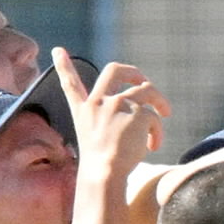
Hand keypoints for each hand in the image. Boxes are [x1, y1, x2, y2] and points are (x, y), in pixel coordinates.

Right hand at [57, 48, 165, 182]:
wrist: (105, 174)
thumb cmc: (102, 166)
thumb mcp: (96, 140)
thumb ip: (108, 122)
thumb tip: (135, 114)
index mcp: (84, 110)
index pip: (70, 83)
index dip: (63, 66)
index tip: (57, 50)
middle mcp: (99, 102)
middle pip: (115, 70)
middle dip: (133, 72)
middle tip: (144, 82)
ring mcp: (118, 104)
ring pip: (147, 91)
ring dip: (160, 102)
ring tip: (165, 115)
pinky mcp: (137, 112)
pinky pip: (156, 115)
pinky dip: (158, 130)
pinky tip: (153, 145)